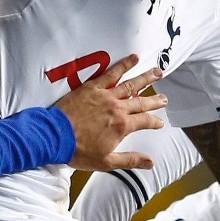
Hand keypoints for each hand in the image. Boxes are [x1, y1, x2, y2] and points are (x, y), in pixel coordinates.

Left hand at [56, 55, 166, 171]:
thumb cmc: (78, 150)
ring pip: (131, 84)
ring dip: (146, 78)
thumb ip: (130, 160)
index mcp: (122, 126)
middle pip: (142, 102)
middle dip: (155, 100)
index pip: (145, 121)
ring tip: (157, 72)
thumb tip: (150, 162)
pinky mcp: (93, 87)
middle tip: (164, 98)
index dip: (154, 122)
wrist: (55, 136)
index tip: (159, 122)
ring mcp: (106, 95)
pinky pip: (111, 73)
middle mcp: (118, 108)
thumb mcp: (106, 162)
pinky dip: (123, 64)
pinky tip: (132, 58)